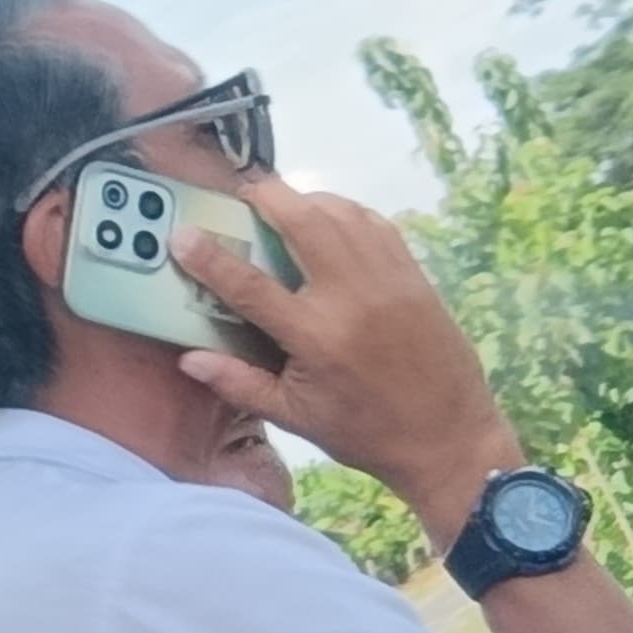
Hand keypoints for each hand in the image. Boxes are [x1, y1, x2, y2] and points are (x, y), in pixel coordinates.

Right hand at [169, 169, 523, 522]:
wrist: (449, 437)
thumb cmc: (367, 432)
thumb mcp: (297, 417)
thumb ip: (240, 384)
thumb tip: (190, 360)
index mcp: (316, 338)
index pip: (250, 285)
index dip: (210, 257)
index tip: (183, 234)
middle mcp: (351, 298)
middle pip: (302, 221)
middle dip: (267, 196)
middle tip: (243, 195)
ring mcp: (387, 280)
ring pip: (341, 212)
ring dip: (307, 200)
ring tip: (284, 206)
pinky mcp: (413, 275)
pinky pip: (374, 224)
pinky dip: (346, 213)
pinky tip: (331, 223)